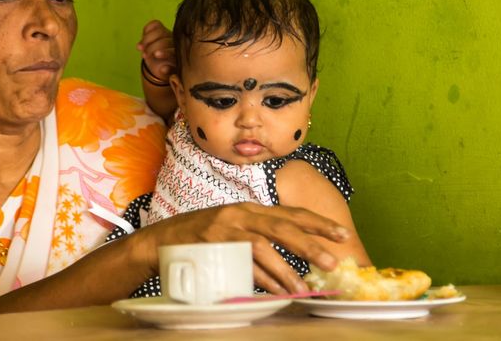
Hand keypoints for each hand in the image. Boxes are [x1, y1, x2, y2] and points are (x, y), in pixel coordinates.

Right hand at [137, 19, 174, 84]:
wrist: (161, 62)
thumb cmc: (166, 69)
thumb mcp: (168, 73)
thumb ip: (168, 72)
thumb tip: (163, 69)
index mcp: (180, 53)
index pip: (174, 50)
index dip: (165, 52)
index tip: (156, 55)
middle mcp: (175, 41)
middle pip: (165, 40)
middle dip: (152, 47)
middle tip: (144, 55)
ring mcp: (167, 34)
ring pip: (158, 31)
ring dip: (146, 39)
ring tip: (140, 48)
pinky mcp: (160, 28)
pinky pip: (154, 24)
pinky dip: (147, 30)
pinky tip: (142, 38)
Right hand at [143, 202, 349, 293]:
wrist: (159, 241)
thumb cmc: (202, 239)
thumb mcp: (233, 231)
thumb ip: (260, 240)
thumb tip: (291, 266)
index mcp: (250, 209)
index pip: (290, 212)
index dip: (317, 223)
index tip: (341, 234)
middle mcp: (241, 214)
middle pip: (282, 226)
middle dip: (310, 243)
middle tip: (332, 261)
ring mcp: (226, 228)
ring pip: (263, 246)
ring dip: (285, 269)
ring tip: (303, 286)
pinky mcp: (212, 245)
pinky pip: (241, 263)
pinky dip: (260, 279)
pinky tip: (275, 291)